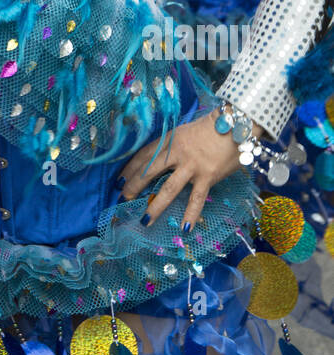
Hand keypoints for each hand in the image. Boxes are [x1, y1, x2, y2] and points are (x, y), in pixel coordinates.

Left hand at [118, 110, 245, 230]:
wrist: (236, 125)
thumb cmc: (211, 127)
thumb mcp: (185, 131)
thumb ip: (174, 145)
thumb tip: (161, 160)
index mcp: (170, 139)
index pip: (144, 154)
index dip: (130, 168)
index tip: (119, 180)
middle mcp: (176, 152)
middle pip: (150, 171)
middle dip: (134, 185)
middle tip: (122, 198)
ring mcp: (191, 166)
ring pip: (168, 188)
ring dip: (156, 206)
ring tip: (145, 220)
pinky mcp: (207, 177)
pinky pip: (196, 199)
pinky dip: (190, 215)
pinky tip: (184, 229)